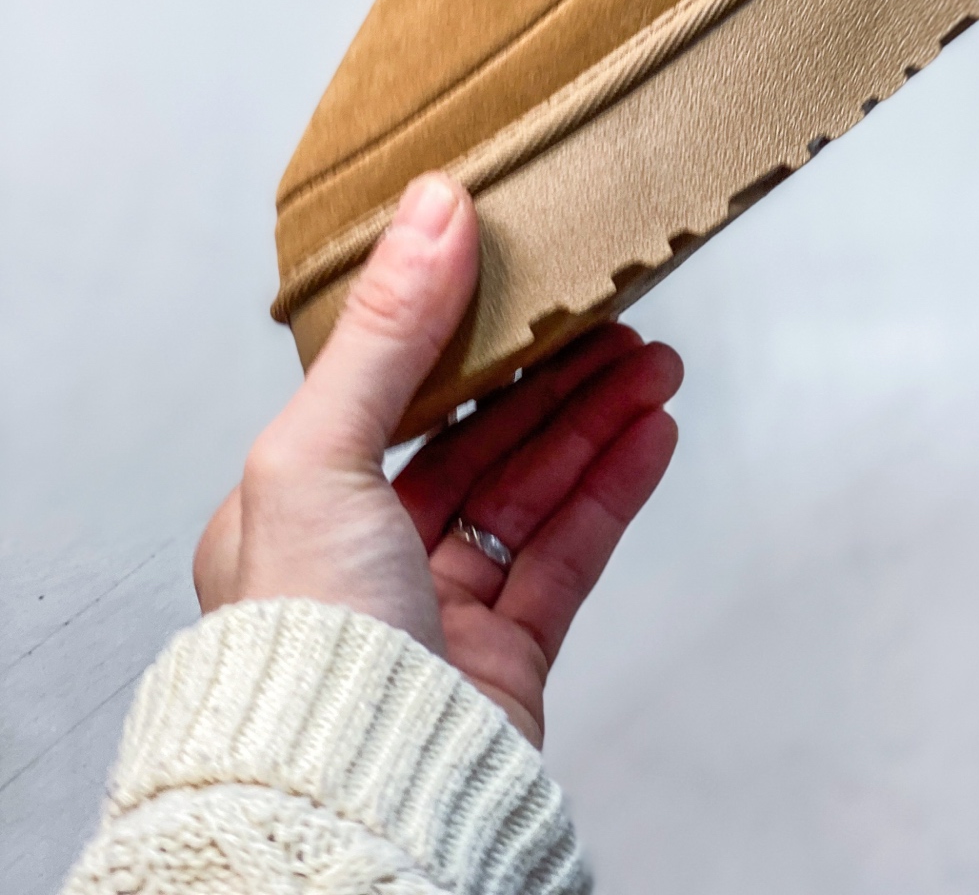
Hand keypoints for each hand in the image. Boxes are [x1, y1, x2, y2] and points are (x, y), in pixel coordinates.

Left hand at [194, 173, 682, 745]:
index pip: (392, 395)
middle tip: (616, 317)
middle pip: (477, 439)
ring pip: (532, 491)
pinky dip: (614, 490)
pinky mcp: (503, 659)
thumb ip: (388, 331)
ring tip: (656, 366)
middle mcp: (361, 559)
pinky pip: (568, 554)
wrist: (356, 797)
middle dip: (552, 375)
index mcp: (292, 510)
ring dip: (598, 423)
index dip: (463, 333)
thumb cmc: (306, 644)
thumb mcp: (321, 453)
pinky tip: (652, 437)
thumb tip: (430, 211)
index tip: (521, 280)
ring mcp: (437, 612)